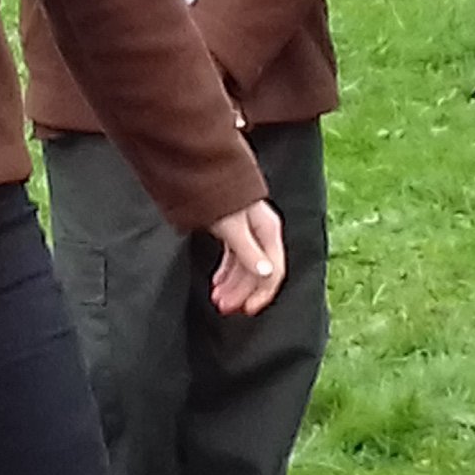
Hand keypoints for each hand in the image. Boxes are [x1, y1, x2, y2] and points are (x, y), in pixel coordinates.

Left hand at [206, 201, 287, 316]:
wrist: (200, 165)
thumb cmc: (218, 191)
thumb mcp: (232, 225)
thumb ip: (248, 250)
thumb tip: (267, 274)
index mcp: (268, 230)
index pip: (274, 270)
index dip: (262, 293)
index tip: (247, 310)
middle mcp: (262, 231)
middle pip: (259, 270)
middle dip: (241, 291)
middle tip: (223, 307)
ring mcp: (248, 230)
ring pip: (245, 265)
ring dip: (232, 284)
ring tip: (217, 298)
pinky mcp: (233, 228)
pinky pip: (234, 256)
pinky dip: (226, 271)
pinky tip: (217, 282)